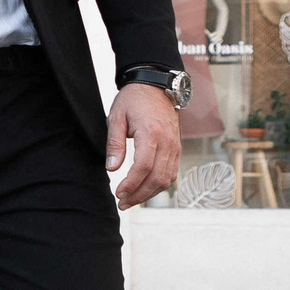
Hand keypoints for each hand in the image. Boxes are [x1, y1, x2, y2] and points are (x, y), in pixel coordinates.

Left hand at [106, 82, 180, 209]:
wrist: (155, 86)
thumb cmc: (133, 100)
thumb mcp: (116, 117)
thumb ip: (114, 143)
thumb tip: (112, 168)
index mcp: (152, 133)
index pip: (144, 166)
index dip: (131, 184)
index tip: (118, 193)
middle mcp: (168, 142)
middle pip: (157, 178)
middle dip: (139, 195)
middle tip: (122, 203)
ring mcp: (175, 146)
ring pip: (166, 179)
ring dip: (149, 194)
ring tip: (130, 200)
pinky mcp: (177, 149)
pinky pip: (171, 173)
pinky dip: (159, 185)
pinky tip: (144, 190)